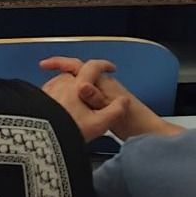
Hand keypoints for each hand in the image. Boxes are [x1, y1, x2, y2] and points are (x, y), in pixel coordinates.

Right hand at [39, 56, 167, 139]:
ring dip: (67, 86)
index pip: (78, 66)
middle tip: (46, 78)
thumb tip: (81, 86)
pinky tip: (70, 107)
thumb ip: (95, 97)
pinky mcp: (105, 106)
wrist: (149, 133)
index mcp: (103, 83)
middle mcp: (104, 86)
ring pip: (81, 85)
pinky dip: (74, 98)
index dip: (60, 63)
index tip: (45, 65)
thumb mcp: (111, 109)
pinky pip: (84, 97)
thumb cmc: (134, 122)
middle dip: (61, 73)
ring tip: (53, 92)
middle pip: (79, 74)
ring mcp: (105, 95)